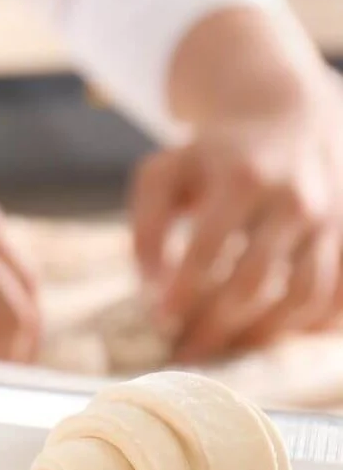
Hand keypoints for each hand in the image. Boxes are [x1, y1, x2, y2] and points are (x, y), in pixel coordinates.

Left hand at [131, 73, 342, 361]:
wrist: (289, 117)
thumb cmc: (212, 157)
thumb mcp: (165, 175)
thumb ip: (146, 228)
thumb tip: (150, 290)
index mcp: (242, 178)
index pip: (209, 248)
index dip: (183, 290)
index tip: (161, 322)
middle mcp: (295, 199)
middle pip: (256, 281)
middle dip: (217, 324)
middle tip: (187, 352)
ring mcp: (331, 220)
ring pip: (302, 296)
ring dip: (260, 334)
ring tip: (225, 349)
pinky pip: (337, 297)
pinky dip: (309, 326)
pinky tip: (272, 336)